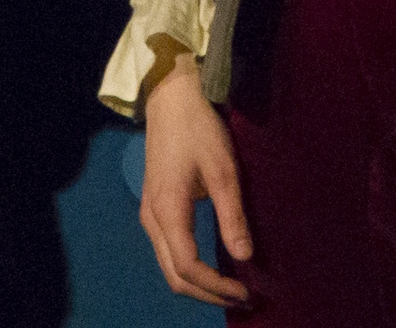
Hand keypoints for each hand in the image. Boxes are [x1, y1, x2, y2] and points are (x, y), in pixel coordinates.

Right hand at [139, 54, 251, 306]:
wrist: (170, 98)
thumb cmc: (198, 130)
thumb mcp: (223, 171)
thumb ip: (233, 217)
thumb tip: (245, 258)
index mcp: (168, 211)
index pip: (189, 267)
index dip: (217, 287)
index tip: (246, 292)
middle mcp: (152, 219)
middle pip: (175, 275)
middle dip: (208, 294)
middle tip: (243, 298)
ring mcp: (149, 213)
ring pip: (168, 266)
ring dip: (198, 284)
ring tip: (231, 287)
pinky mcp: (154, 207)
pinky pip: (168, 251)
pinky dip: (189, 268)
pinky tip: (212, 266)